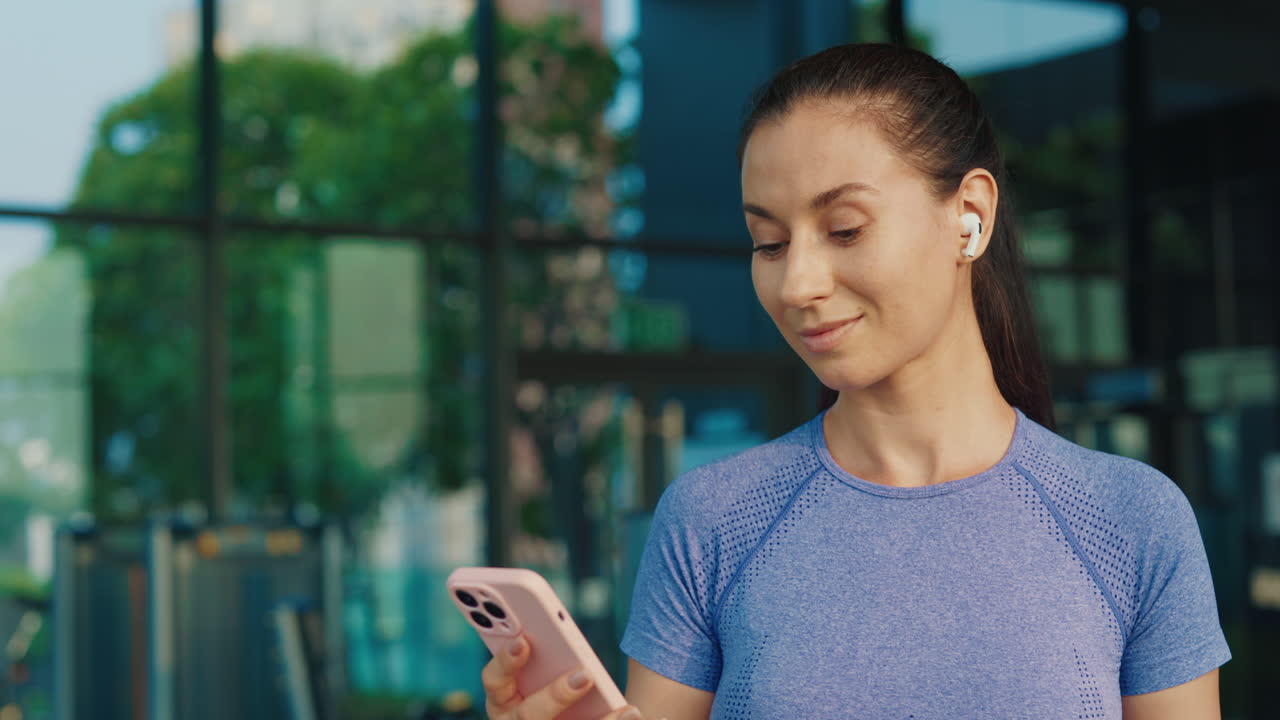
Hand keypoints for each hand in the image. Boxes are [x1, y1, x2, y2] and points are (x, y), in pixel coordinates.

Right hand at [482, 635, 655, 719]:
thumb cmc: (552, 691)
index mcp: (503, 699)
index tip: (523, 641)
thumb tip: (553, 623)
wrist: (574, 713)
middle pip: (528, 715)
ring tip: (627, 710)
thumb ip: (539, 652)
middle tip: (585, 676)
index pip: (494, 680)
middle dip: (555, 696)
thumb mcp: (539, 669)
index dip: (505, 661)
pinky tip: (633, 713)